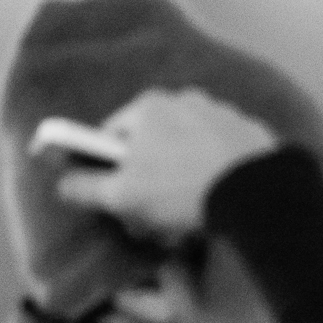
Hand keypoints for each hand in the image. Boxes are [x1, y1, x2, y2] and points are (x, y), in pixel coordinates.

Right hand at [53, 88, 277, 239]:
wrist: (259, 193)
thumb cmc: (181, 189)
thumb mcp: (122, 195)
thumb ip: (86, 188)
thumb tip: (63, 184)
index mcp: (150, 106)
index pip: (111, 137)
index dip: (108, 171)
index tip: (116, 198)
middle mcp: (188, 101)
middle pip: (153, 148)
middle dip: (149, 184)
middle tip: (153, 219)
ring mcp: (225, 115)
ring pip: (188, 155)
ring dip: (182, 185)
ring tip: (187, 221)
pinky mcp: (253, 135)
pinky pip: (222, 160)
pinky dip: (215, 180)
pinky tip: (217, 206)